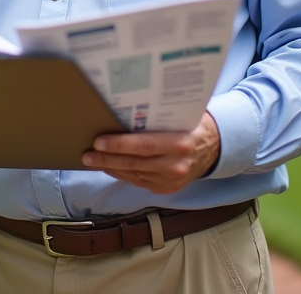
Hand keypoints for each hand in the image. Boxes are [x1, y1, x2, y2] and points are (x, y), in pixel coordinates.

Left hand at [81, 112, 219, 194]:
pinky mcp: (167, 189)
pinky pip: (139, 182)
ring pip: (134, 175)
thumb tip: (122, 111)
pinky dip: (122, 174)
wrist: (213, 149)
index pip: (143, 145)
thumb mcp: (180, 117)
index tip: (98, 141)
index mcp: (179, 143)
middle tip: (87, 154)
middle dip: (107, 159)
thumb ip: (156, 118)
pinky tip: (109, 167)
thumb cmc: (191, 126)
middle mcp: (175, 165)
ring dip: (110, 168)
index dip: (118, 144)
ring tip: (92, 160)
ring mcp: (171, 180)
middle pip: (134, 163)